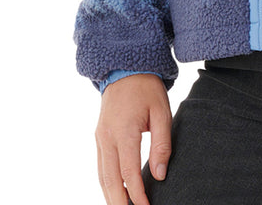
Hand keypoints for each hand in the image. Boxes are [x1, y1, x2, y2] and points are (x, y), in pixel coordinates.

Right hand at [95, 74, 172, 204]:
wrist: (125, 69)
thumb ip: (162, 144)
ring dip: (111, 196)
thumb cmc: (147, 89)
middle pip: (110, 180)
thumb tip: (159, 175)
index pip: (128, 172)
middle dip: (119, 203)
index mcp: (124, 131)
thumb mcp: (162, 112)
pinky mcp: (99, 137)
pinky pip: (101, 166)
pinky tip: (115, 193)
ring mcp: (100, 138)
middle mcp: (107, 138)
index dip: (137, 195)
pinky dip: (106, 183)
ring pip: (102, 176)